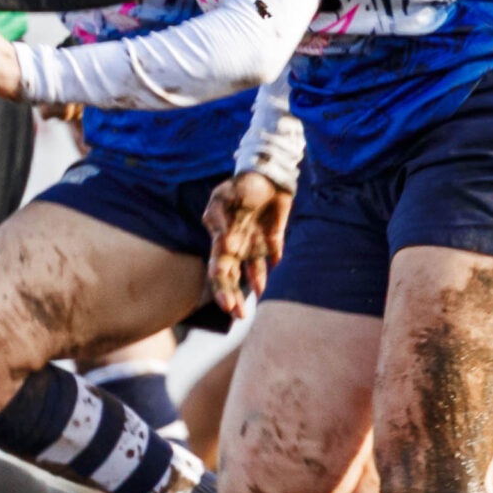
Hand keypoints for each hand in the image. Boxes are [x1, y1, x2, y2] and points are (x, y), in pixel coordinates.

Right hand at [202, 172, 292, 320]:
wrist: (266, 175)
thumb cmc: (240, 185)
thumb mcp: (224, 197)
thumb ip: (219, 218)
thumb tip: (223, 243)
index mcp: (222, 240)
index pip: (218, 270)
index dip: (221, 289)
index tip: (227, 305)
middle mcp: (236, 246)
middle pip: (231, 278)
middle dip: (232, 297)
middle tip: (236, 316)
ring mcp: (255, 245)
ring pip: (252, 273)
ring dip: (250, 289)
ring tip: (250, 308)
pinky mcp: (273, 240)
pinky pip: (273, 259)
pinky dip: (271, 270)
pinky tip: (269, 283)